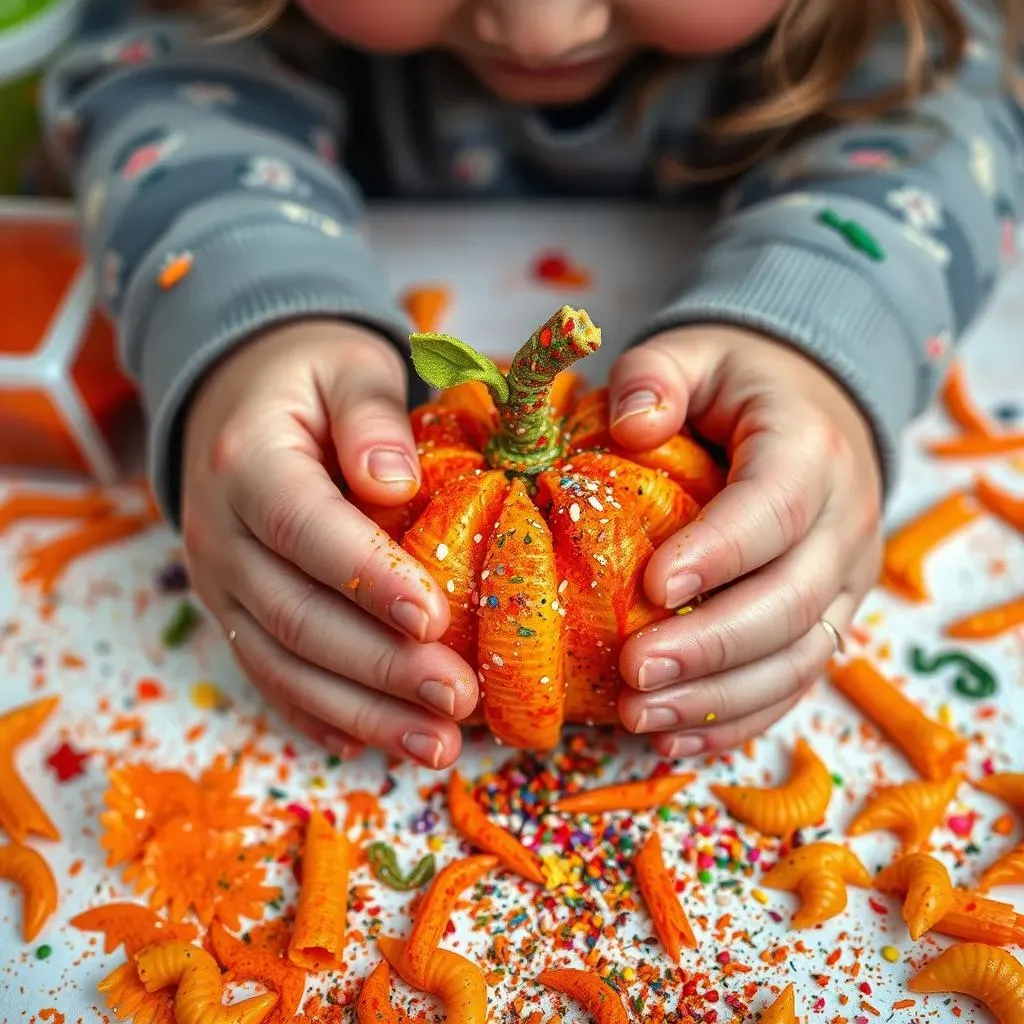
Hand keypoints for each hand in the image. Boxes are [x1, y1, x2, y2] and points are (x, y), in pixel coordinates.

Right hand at [181, 320, 478, 767]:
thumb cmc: (310, 380)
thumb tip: (395, 481)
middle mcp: (220, 534)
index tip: (433, 616)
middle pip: (297, 614)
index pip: (303, 527)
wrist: (239, 399)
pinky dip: (324, 716)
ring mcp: (222, 584)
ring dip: (362, 713)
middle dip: (381, 666)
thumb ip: (370, 416)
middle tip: (457, 699)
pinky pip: (272, 677)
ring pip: (284, 665)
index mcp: (245, 462)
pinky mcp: (236, 615)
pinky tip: (378, 744)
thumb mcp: (345, 367)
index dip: (367, 577)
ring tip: (437, 746)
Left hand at [609, 325, 883, 756]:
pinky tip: (672, 738)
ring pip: (799, 658)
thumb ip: (656, 374)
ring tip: (640, 717)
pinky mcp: (827, 619)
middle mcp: (841, 523)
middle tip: (634, 672)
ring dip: (720, 698)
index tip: (652, 585)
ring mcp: (843, 580)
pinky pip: (792, 682)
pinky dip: (736, 718)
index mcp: (810, 450)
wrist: (807, 411)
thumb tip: (633, 427)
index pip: (775, 508)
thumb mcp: (693, 354)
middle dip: (712, 644)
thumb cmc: (735, 387)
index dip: (720, 552)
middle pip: (792, 600)